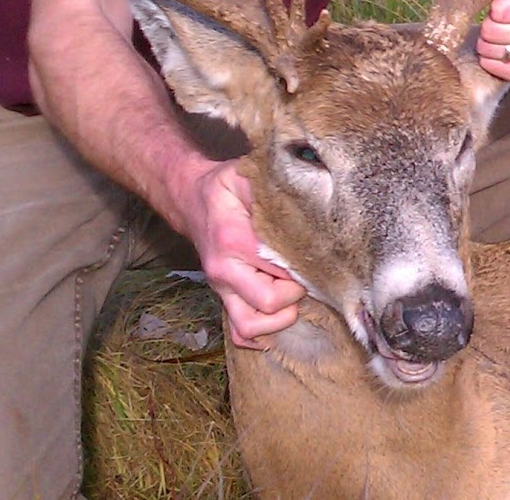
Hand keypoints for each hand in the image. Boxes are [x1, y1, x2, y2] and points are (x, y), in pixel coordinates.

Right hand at [184, 160, 306, 348]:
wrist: (191, 200)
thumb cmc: (226, 188)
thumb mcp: (246, 175)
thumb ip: (274, 187)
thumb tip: (309, 198)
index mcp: (233, 238)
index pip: (276, 268)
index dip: (303, 266)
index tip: (317, 255)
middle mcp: (224, 270)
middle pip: (267, 302)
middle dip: (296, 293)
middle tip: (307, 275)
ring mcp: (221, 288)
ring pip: (250, 326)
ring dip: (280, 319)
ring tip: (295, 296)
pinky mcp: (222, 298)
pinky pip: (238, 332)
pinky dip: (262, 335)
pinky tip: (279, 317)